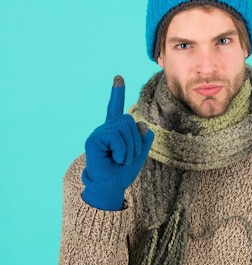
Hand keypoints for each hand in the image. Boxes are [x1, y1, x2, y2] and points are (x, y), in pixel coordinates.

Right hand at [82, 75, 153, 210]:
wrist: (110, 186)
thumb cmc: (123, 172)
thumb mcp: (140, 153)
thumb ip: (144, 138)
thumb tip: (141, 124)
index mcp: (116, 130)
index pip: (116, 108)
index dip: (117, 93)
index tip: (118, 77)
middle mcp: (106, 128)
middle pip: (129, 120)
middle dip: (135, 141)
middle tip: (127, 157)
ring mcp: (99, 132)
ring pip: (125, 128)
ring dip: (129, 148)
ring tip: (121, 160)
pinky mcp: (94, 139)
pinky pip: (116, 137)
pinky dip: (122, 151)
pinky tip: (115, 159)